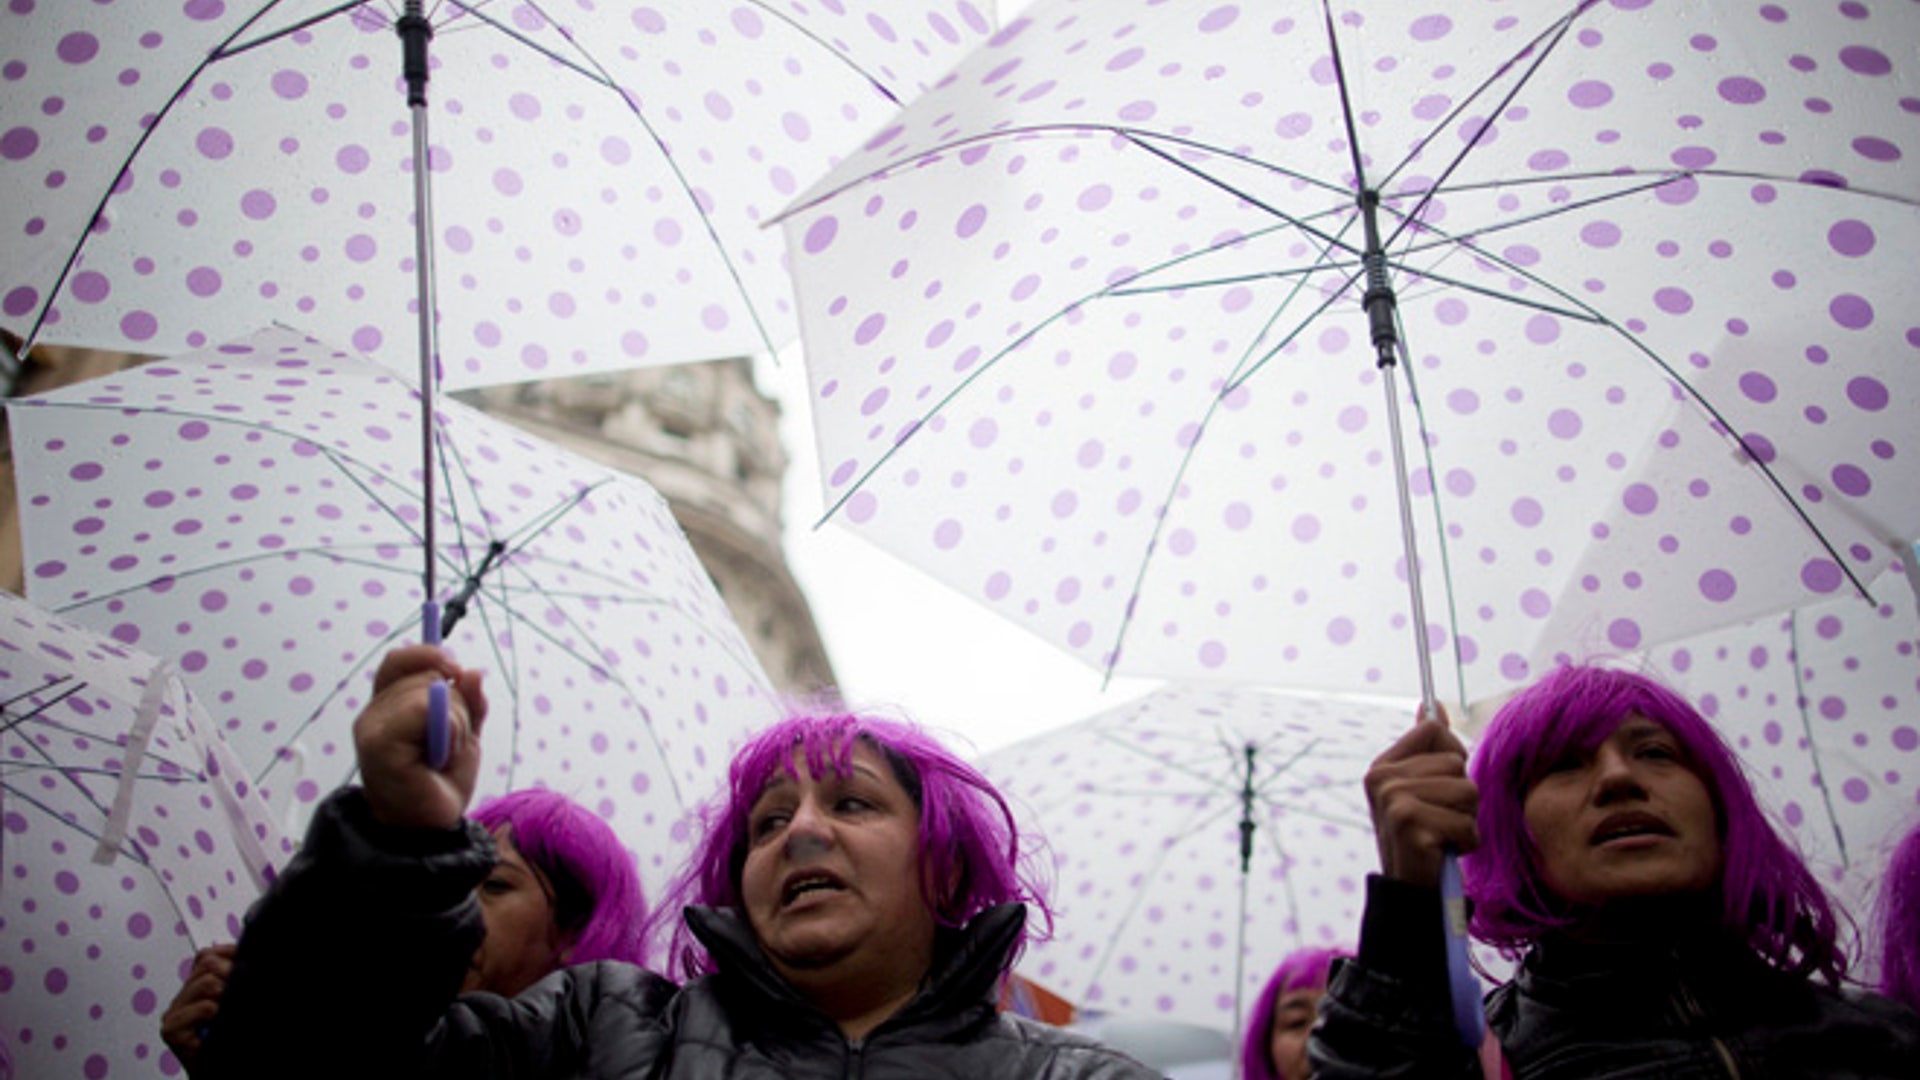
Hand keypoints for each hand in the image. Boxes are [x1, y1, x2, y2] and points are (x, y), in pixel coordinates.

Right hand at [161, 942, 236, 1067]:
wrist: (214, 1068)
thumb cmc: (226, 1039)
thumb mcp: (233, 1003)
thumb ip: (235, 982)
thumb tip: (249, 957)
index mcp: (195, 988)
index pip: (206, 956)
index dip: (229, 952)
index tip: (247, 957)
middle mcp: (183, 998)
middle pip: (207, 962)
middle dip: (232, 971)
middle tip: (243, 987)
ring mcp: (175, 1014)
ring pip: (206, 982)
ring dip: (227, 992)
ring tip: (231, 1007)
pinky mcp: (172, 1031)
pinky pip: (203, 1008)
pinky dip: (218, 1011)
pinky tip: (219, 1020)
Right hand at [353, 645, 487, 829]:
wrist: (430, 827)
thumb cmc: (440, 782)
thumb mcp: (463, 734)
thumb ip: (469, 703)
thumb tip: (473, 672)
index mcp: (389, 705)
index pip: (401, 660)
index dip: (429, 655)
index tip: (456, 670)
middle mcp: (374, 712)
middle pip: (427, 675)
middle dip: (457, 704)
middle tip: (451, 742)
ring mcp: (371, 727)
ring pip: (432, 692)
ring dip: (456, 723)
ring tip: (442, 756)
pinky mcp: (377, 743)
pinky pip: (425, 710)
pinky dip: (448, 731)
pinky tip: (439, 759)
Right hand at [1363, 704, 1478, 887]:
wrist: (1409, 891)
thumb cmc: (1423, 837)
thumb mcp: (1422, 789)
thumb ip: (1427, 748)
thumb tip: (1432, 706)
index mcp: (1384, 766)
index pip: (1434, 731)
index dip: (1450, 758)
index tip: (1438, 787)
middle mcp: (1382, 779)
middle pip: (1456, 763)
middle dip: (1462, 796)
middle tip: (1439, 820)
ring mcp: (1394, 800)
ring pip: (1467, 791)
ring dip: (1467, 819)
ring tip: (1444, 835)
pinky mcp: (1410, 824)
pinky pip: (1467, 823)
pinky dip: (1466, 842)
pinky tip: (1445, 851)